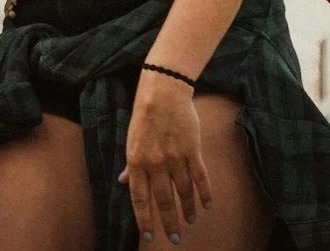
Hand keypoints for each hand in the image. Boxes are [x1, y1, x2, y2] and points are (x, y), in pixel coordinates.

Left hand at [120, 68, 210, 243]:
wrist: (162, 94)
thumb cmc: (144, 117)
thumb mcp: (131, 141)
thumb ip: (130, 165)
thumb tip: (122, 183)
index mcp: (136, 162)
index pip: (140, 198)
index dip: (144, 219)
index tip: (149, 236)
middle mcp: (155, 163)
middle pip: (163, 200)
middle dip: (169, 222)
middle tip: (175, 239)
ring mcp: (175, 158)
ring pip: (183, 192)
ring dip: (187, 209)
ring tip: (189, 222)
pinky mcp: (192, 151)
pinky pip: (200, 177)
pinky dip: (204, 193)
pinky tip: (207, 206)